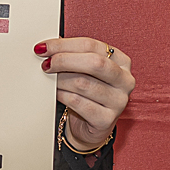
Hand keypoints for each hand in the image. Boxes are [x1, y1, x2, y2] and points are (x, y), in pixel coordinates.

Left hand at [39, 37, 133, 152]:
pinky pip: (77, 102)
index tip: (44, 47)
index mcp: (121, 61)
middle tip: (46, 64)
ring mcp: (118, 101)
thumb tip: (47, 47)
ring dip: (60, 80)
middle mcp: (125, 80)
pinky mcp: (106, 119)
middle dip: (64, 60)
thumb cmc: (87, 92)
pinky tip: (56, 93)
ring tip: (49, 80)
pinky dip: (62, 95)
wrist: (90, 125)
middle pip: (94, 63)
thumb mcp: (84, 70)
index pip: (91, 45)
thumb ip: (72, 55)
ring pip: (83, 83)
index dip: (64, 45)